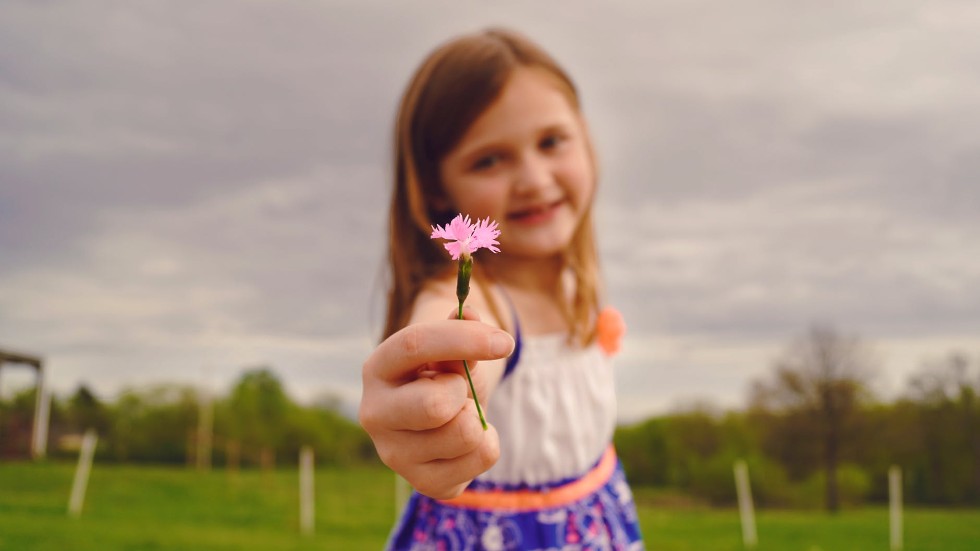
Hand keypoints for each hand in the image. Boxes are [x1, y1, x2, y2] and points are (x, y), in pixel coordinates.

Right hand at [359, 308, 514, 498]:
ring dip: (477, 417)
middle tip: (460, 390)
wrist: (437, 418)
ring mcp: (395, 454)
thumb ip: (461, 330)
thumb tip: (472, 314)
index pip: (414, 345)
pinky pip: (480, 459)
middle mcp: (374, 414)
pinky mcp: (423, 483)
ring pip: (464, 434)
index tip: (503, 342)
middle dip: (463, 392)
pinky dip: (487, 443)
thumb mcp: (449, 350)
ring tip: (461, 414)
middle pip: (434, 405)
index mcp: (377, 368)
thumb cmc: (442, 374)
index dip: (463, 339)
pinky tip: (467, 441)